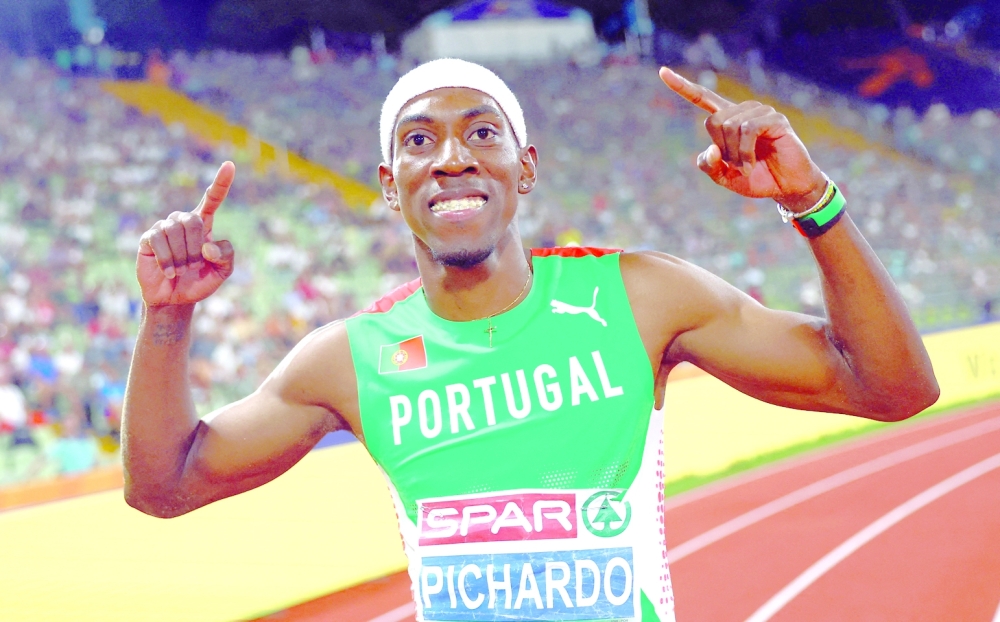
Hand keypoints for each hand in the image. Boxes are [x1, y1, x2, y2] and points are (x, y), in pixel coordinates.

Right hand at [137, 162, 235, 306]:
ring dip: (182, 257)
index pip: (213, 199)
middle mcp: (183, 220)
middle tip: (194, 266)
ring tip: (181, 271)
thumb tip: (208, 245)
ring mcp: (164, 227)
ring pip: (176, 231)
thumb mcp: (222, 272)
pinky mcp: (148, 238)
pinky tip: (168, 272)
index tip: (230, 164)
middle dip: (196, 249)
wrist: (175, 299)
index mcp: (203, 224)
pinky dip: (167, 260)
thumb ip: (226, 256)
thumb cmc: (199, 282)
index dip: (221, 182)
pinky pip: (159, 240)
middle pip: (194, 221)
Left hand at [658, 67, 826, 210]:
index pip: (702, 98)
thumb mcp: (724, 177)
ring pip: (729, 127)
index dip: (682, 87)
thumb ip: (709, 165)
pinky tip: (750, 164)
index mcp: (728, 120)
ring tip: (746, 166)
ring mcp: (760, 112)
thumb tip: (709, 149)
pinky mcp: (775, 118)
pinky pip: (747, 129)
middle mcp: (742, 111)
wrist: (786, 186)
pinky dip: (745, 152)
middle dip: (720, 150)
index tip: (662, 72)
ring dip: (734, 155)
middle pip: (712, 122)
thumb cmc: (757, 178)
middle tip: (735, 165)